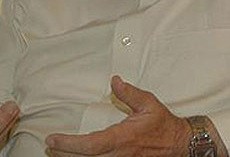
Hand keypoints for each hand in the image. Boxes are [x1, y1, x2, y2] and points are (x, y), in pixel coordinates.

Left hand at [46, 76, 190, 156]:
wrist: (180, 144)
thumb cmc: (163, 125)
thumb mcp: (148, 103)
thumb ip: (129, 93)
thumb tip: (114, 81)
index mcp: (122, 139)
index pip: (91, 145)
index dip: (69, 145)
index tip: (53, 139)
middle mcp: (119, 155)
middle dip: (65, 154)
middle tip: (49, 146)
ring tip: (57, 152)